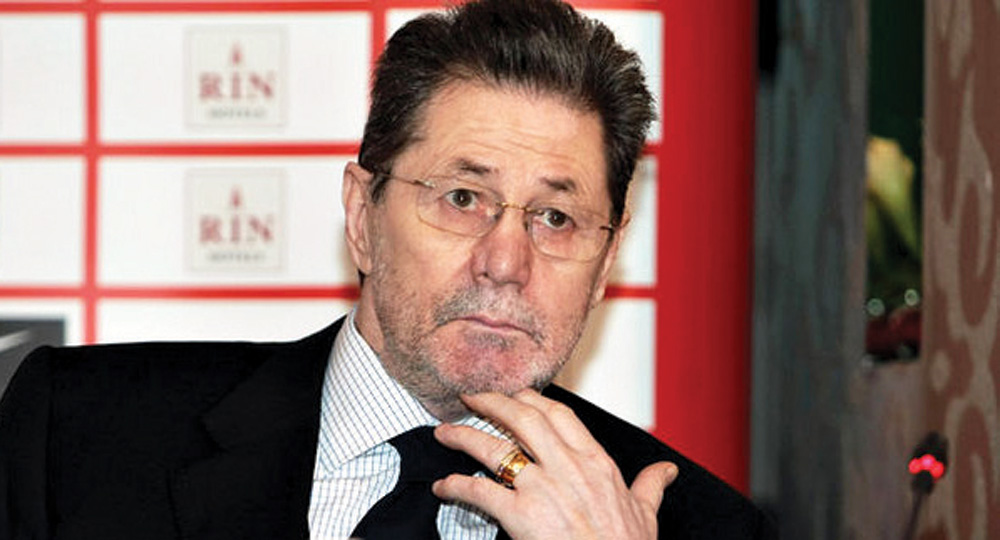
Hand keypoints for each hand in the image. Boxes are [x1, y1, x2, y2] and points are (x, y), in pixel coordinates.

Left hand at [431, 389, 677, 539]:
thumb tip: (666, 470)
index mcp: (596, 463)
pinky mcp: (521, 515)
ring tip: (445, 431)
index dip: (533, 399)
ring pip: (495, 448)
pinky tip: (444, 485)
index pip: (559, 415)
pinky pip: (480, 491)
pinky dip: (456, 485)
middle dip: (492, 402)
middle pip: (522, 419)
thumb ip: (650, 486)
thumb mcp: (645, 514)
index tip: (516, 394)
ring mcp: (543, 489)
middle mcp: (567, 467)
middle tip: (472, 396)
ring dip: (464, 436)